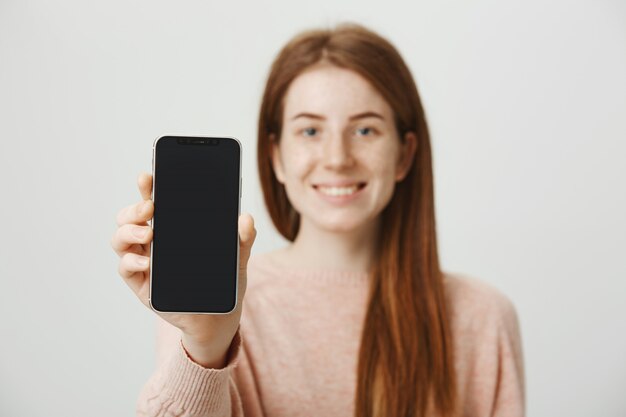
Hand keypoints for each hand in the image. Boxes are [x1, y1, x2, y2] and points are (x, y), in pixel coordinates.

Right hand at [111, 172, 256, 367]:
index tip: (148, 176)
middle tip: (150, 207)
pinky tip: (145, 262)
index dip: (148, 187)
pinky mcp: (141, 284)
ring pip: (121, 238)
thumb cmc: (222, 283)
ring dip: (129, 231)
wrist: (218, 319)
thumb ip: (242, 239)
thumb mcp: (237, 258)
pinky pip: (125, 268)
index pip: (155, 201)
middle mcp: (153, 241)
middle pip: (131, 217)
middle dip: (135, 207)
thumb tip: (246, 219)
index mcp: (172, 227)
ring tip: (148, 233)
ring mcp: (144, 261)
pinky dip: (130, 262)